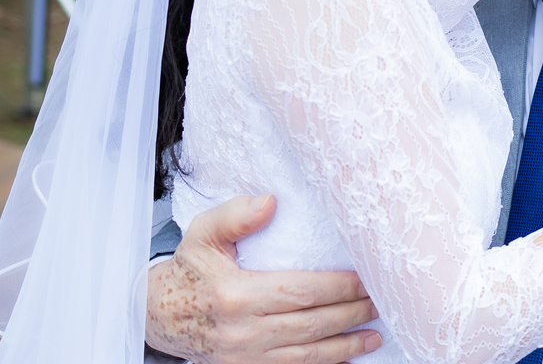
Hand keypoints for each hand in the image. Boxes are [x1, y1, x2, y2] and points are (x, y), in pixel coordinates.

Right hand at [146, 195, 381, 363]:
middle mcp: (243, 332)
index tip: (365, 279)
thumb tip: (271, 202)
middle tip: (380, 303)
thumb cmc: (189, 270)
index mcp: (237, 295)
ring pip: (306, 357)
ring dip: (345, 347)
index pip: (300, 292)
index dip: (337, 288)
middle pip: (311, 326)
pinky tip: (346, 359)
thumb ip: (235, 215)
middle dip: (351, 315)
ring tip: (374, 337)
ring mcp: (244, 357)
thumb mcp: (203, 234)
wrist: (156, 315)